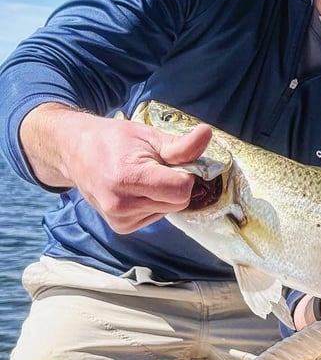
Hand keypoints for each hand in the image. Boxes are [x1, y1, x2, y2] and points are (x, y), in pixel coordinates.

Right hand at [20, 103, 211, 232]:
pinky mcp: (120, 227)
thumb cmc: (114, 139)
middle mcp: (121, 204)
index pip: (181, 190)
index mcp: (129, 178)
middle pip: (178, 202)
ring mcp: (119, 218)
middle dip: (175, 184)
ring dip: (163, 195)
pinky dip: (153, 204)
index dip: (185, 175)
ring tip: (141, 177)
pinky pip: (155, 217)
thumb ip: (181, 145)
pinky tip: (135, 190)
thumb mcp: (149, 136)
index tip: (172, 162)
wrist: (74, 151)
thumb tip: (207, 133)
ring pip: (169, 210)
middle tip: (154, 167)